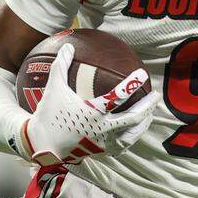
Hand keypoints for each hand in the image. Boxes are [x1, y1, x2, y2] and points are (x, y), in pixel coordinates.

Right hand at [21, 43, 158, 165]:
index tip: (142, 74)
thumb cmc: (48, 113)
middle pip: (133, 118)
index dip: (132, 84)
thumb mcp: (54, 87)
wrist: (41, 144)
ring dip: (143, 124)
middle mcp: (101, 128)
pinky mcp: (100, 151)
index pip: (118, 96)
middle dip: (147, 106)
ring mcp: (102, 142)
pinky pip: (121, 146)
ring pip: (131, 135)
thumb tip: (68, 45)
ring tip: (150, 115)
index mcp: (92, 112)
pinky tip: (133, 132)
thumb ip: (61, 65)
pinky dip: (130, 138)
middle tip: (156, 95)